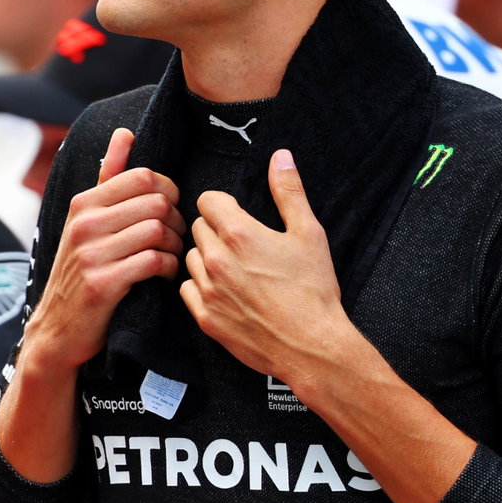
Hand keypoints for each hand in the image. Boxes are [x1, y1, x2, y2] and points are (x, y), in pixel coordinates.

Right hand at [23, 127, 185, 371]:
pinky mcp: (102, 284)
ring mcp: (91, 254)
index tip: (168, 211)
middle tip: (175, 237)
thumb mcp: (86, 220)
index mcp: (84, 203)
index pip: (144, 176)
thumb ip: (108, 176)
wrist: (58, 328)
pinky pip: (153, 261)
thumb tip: (125, 133)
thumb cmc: (81, 269)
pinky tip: (164, 273)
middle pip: (156, 202)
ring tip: (172, 256)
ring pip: (157, 231)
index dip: (168, 192)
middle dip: (176, 220)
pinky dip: (168, 267)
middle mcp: (84, 223)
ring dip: (175, 246)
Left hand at [181, 149, 347, 381]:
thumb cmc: (313, 290)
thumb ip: (289, 191)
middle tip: (241, 243)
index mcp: (238, 233)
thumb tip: (281, 156)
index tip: (236, 214)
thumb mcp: (309, 233)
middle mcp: (215, 259)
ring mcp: (207, 290)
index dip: (222, 204)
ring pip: (190, 258)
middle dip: (216, 230)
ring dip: (206, 258)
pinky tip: (225, 291)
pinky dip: (202, 287)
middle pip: (197, 227)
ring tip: (234, 268)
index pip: (207, 200)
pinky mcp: (205, 317)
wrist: (311, 346)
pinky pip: (188, 290)